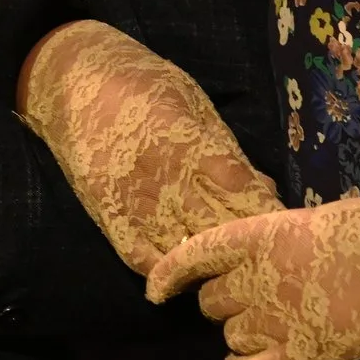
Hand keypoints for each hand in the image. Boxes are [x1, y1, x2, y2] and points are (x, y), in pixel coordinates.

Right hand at [17, 19, 282, 273]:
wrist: (72, 83)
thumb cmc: (142, 83)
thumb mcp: (193, 102)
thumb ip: (226, 149)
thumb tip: (263, 187)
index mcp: (189, 142)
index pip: (239, 189)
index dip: (265, 213)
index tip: (287, 229)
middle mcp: (163, 179)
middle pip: (215, 226)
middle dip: (245, 243)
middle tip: (272, 260)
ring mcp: (133, 202)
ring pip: (182, 252)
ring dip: (210, 265)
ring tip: (236, 275)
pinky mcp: (107, 217)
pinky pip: (142, 259)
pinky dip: (168, 273)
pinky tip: (189, 276)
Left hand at [145, 197, 359, 359]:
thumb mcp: (323, 217)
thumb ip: (283, 235)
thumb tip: (263, 248)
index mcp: (267, 236)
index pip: (196, 255)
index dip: (168, 273)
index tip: (156, 289)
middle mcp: (264, 281)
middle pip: (211, 302)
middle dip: (220, 300)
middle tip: (248, 295)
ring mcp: (284, 323)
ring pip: (229, 337)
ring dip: (238, 331)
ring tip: (264, 322)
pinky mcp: (307, 359)